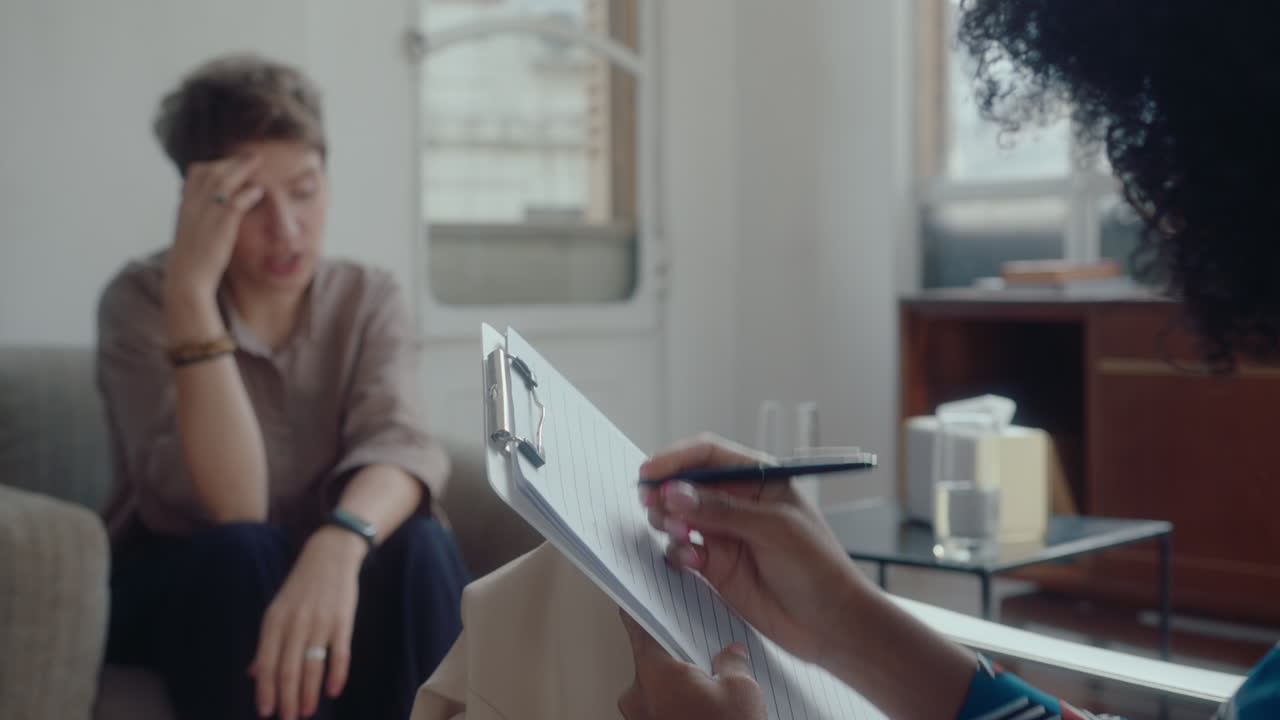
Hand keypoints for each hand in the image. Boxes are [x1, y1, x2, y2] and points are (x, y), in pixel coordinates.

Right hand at [166, 154, 262, 300]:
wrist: (186, 279)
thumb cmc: (192, 260)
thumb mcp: (191, 233)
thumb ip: (198, 217)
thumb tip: (210, 212)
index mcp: (185, 205)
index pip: (196, 173)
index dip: (214, 164)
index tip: (229, 162)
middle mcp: (193, 205)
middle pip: (211, 171)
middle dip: (232, 161)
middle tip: (251, 156)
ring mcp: (206, 213)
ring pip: (224, 180)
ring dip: (243, 168)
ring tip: (259, 162)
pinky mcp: (221, 225)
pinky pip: (236, 201)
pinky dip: (249, 193)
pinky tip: (260, 191)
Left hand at [250, 526, 362, 719]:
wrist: (331, 555)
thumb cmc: (302, 586)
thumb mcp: (278, 610)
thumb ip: (268, 643)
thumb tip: (254, 673)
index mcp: (274, 620)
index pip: (267, 663)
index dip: (266, 691)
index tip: (266, 713)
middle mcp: (295, 623)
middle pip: (288, 670)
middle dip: (286, 699)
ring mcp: (320, 622)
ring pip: (311, 667)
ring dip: (308, 694)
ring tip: (306, 712)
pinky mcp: (342, 621)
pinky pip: (339, 654)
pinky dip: (336, 675)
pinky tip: (333, 691)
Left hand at [617, 609, 766, 719]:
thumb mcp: (742, 689)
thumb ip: (732, 661)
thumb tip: (731, 655)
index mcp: (653, 673)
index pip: (637, 626)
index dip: (642, 608)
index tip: (639, 595)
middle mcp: (638, 698)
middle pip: (652, 661)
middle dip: (678, 659)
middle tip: (706, 658)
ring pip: (658, 691)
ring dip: (680, 689)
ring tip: (713, 693)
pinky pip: (663, 712)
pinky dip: (681, 708)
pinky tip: (707, 712)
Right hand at [639, 434, 869, 667]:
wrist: (829, 623)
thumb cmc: (818, 567)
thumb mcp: (774, 529)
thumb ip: (722, 510)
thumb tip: (675, 492)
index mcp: (758, 479)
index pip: (708, 455)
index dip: (675, 459)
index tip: (650, 473)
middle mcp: (737, 502)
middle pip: (686, 484)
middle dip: (665, 492)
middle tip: (650, 504)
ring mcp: (724, 534)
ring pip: (677, 517)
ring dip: (668, 522)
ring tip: (681, 535)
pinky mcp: (714, 565)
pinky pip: (681, 551)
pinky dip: (677, 553)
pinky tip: (692, 562)